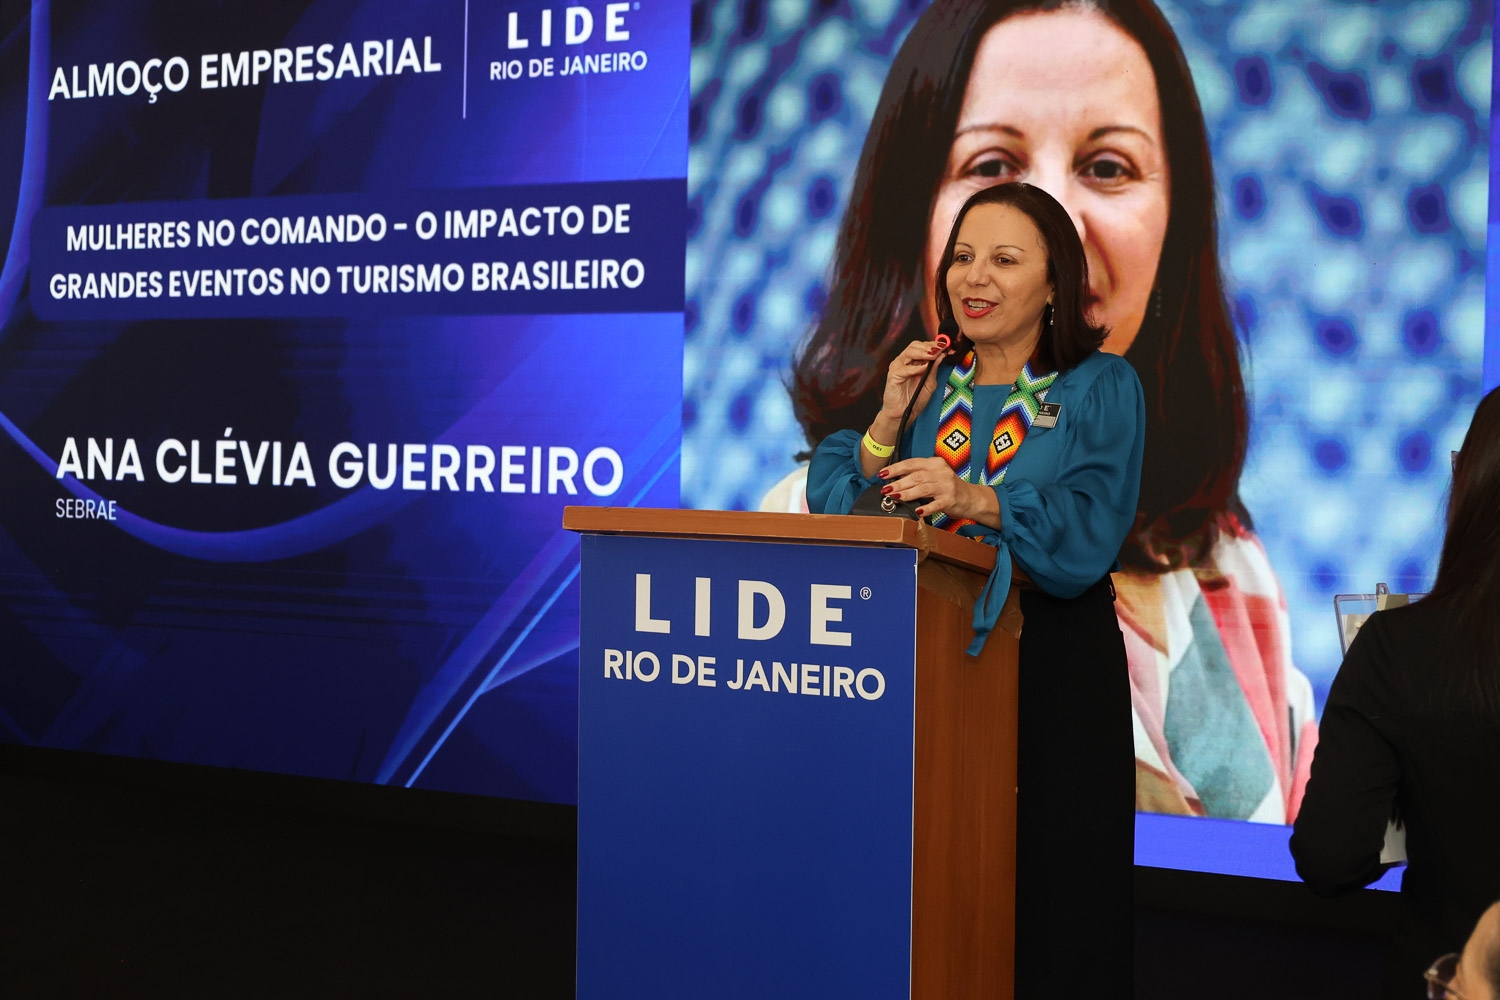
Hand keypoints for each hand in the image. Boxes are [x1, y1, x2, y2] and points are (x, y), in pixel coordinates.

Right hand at [878, 339, 949, 422]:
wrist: (904, 414)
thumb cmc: (915, 399)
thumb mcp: (930, 383)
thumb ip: (934, 369)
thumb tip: (942, 355)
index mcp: (913, 361)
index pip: (923, 347)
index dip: (935, 345)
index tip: (948, 346)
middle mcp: (904, 362)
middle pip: (915, 346)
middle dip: (929, 346)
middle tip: (941, 349)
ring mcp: (897, 368)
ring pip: (909, 352)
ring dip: (923, 353)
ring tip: (933, 355)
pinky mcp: (893, 376)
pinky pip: (904, 369)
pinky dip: (915, 368)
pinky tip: (924, 368)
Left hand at [878, 457, 1000, 527]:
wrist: (971, 498)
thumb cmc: (948, 487)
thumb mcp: (934, 475)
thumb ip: (918, 475)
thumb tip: (894, 479)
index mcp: (935, 463)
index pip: (911, 463)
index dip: (895, 468)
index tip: (882, 474)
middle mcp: (941, 472)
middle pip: (916, 476)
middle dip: (898, 483)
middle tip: (886, 489)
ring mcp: (947, 486)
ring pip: (923, 488)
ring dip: (906, 493)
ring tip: (895, 497)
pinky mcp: (951, 500)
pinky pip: (936, 504)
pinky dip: (926, 508)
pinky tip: (917, 511)